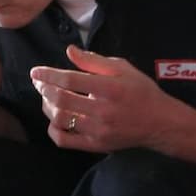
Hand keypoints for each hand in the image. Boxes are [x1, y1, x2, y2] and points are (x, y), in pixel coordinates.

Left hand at [31, 45, 168, 149]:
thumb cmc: (141, 91)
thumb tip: (69, 51)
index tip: (35, 71)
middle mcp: (103, 110)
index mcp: (109, 88)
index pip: (69, 80)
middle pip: (61, 99)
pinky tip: (54, 120)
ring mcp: (98, 130)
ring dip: (47, 106)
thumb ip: (94, 61)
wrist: (160, 123)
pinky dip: (53, 130)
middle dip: (44, 89)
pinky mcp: (96, 145)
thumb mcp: (122, 69)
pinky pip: (65, 141)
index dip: (48, 75)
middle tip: (38, 83)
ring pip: (60, 119)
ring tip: (47, 97)